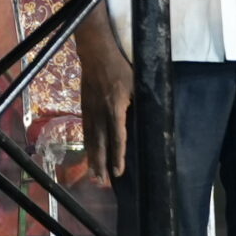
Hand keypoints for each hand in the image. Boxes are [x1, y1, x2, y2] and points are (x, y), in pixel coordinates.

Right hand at [79, 32, 132, 183]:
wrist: (96, 54)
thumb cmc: (120, 68)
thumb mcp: (136, 83)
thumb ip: (141, 102)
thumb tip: (151, 119)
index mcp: (115, 108)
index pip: (118, 138)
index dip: (118, 156)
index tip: (119, 172)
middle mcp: (101, 113)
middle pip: (101, 144)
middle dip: (102, 164)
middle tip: (102, 182)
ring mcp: (90, 111)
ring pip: (91, 139)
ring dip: (93, 158)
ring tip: (94, 175)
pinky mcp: (85, 107)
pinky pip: (86, 131)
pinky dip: (87, 145)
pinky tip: (88, 153)